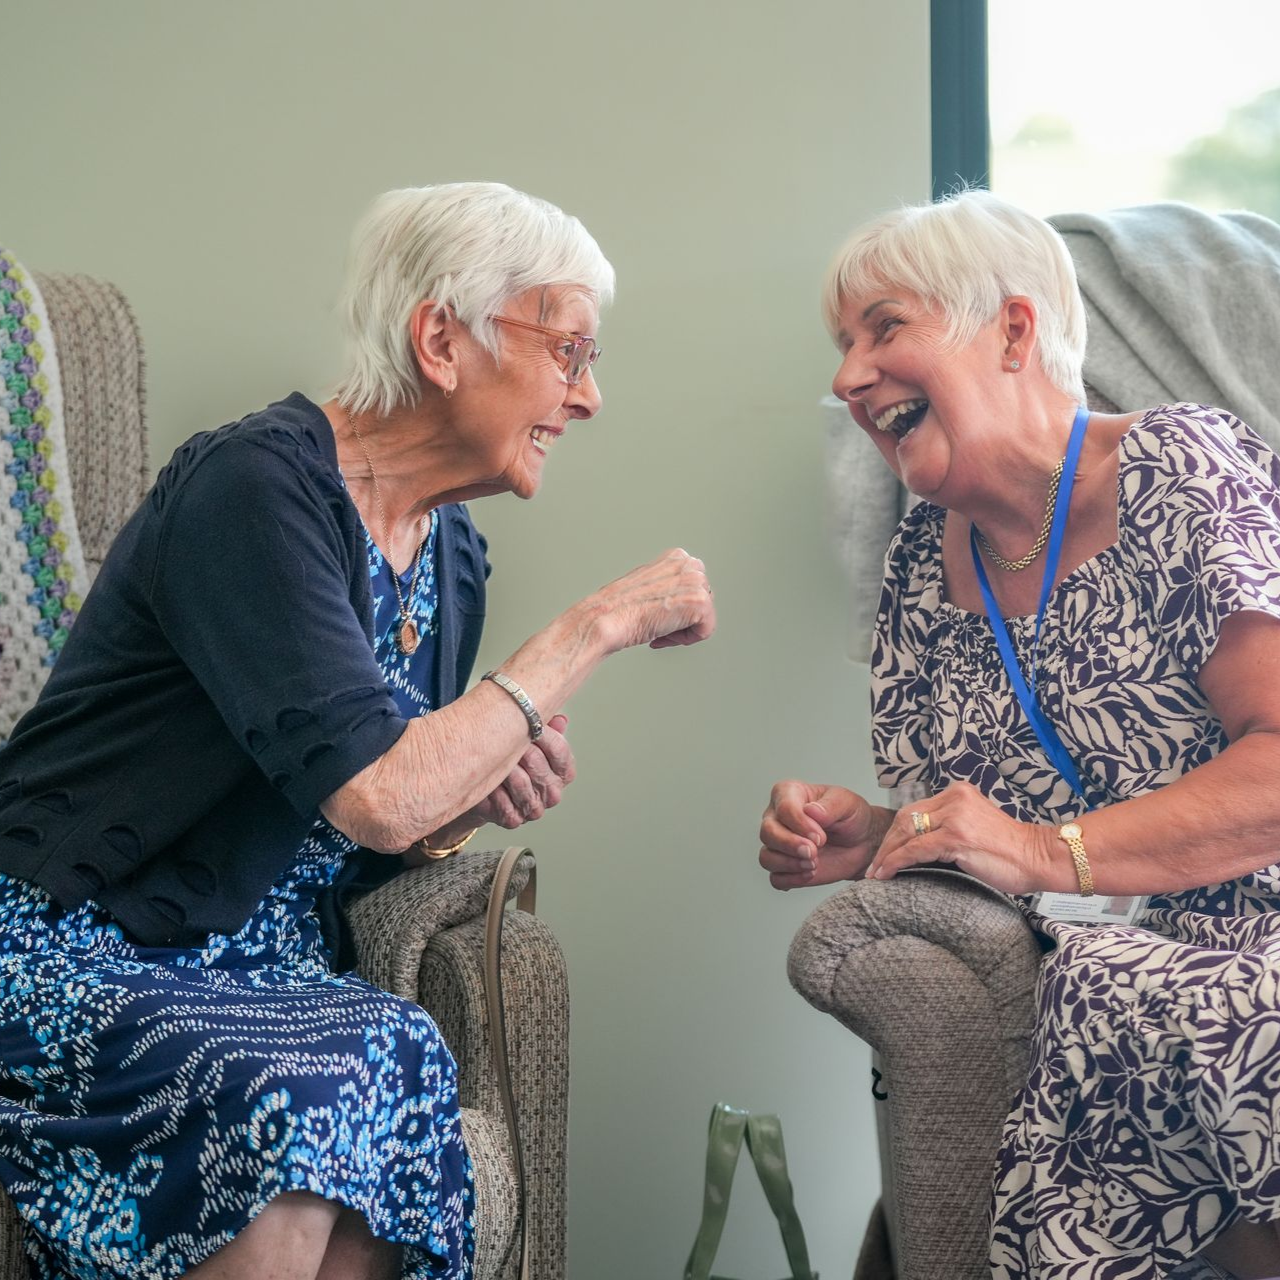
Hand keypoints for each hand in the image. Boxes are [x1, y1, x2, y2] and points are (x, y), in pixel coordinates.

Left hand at [427, 715, 574, 841]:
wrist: (484, 789)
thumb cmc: (508, 760)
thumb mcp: (528, 739)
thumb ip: (545, 728)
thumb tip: (560, 720)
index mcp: (563, 773)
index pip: (560, 750)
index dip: (543, 734)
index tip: (526, 722)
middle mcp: (553, 793)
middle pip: (538, 764)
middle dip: (518, 748)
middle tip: (502, 736)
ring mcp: (534, 809)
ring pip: (520, 781)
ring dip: (502, 767)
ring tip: (491, 756)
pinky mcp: (512, 819)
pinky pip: (503, 801)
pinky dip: (492, 788)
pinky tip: (486, 779)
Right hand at [588, 549, 715, 652]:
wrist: (607, 618)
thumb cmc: (618, 607)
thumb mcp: (647, 585)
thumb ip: (667, 585)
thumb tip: (679, 600)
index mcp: (677, 557)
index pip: (694, 588)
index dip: (677, 608)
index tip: (658, 615)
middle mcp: (689, 564)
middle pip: (702, 603)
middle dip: (682, 619)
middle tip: (657, 625)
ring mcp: (696, 581)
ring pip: (704, 618)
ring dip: (681, 630)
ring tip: (657, 628)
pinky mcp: (701, 602)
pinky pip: (705, 631)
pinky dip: (685, 640)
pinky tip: (662, 634)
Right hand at [759, 781, 884, 889]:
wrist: (862, 842)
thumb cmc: (851, 817)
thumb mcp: (847, 803)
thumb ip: (830, 805)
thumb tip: (810, 811)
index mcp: (789, 794)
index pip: (783, 808)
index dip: (800, 824)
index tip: (821, 835)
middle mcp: (777, 818)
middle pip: (767, 832)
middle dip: (790, 845)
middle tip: (814, 851)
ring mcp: (778, 844)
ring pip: (766, 857)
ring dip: (790, 864)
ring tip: (814, 864)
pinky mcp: (785, 867)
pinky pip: (776, 878)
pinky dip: (792, 879)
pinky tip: (810, 873)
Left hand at [865, 781, 1056, 894]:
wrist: (1039, 858)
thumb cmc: (1010, 852)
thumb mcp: (974, 827)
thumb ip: (948, 827)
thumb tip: (916, 845)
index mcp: (958, 793)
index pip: (914, 811)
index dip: (894, 834)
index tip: (884, 852)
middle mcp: (954, 799)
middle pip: (905, 819)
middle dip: (886, 844)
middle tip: (874, 866)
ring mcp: (955, 816)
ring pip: (906, 833)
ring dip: (887, 855)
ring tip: (876, 873)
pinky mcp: (956, 836)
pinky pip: (915, 849)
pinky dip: (897, 861)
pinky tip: (887, 873)